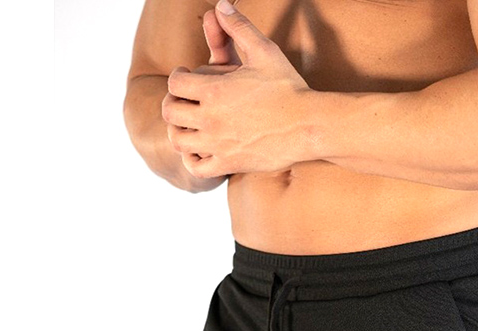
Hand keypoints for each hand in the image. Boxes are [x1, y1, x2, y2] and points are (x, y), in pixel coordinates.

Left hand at [161, 0, 315, 178]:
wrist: (307, 125)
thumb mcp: (264, 51)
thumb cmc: (288, 88)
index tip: (187, 77)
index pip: (175, 82)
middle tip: (184, 102)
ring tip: (190, 126)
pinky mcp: (230, 164)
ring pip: (178, 140)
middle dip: (173, 103)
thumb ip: (239, 27)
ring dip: (180, 131)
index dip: (178, 77)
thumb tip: (221, 5)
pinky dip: (192, 159)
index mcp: (214, 89)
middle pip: (170, 111)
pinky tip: (200, 150)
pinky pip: (196, 167)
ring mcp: (218, 143)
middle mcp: (210, 118)